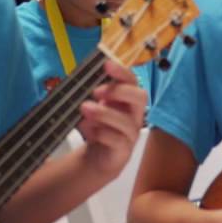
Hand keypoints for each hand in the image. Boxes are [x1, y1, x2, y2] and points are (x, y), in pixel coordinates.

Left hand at [78, 60, 147, 177]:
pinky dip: (101, 133)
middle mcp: (134, 114)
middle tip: (97, 92)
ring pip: (127, 122)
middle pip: (140, 97)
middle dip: (119, 91)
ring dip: (105, 113)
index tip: (106, 64)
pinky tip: (88, 130)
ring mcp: (131, 133)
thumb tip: (81, 77)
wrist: (98, 157)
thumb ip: (91, 93)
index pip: (132, 81)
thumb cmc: (98, 127)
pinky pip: (118, 141)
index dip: (122, 72)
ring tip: (85, 109)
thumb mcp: (93, 107)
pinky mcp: (124, 151)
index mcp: (127, 99)